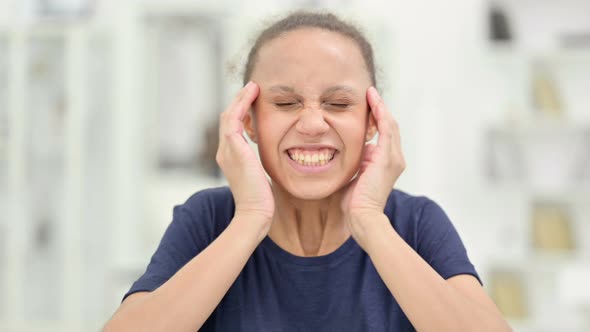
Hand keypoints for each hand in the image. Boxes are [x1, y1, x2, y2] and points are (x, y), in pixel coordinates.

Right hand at [216, 82, 274, 222]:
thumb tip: (270, 161)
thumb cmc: (261, 201)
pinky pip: (233, 119)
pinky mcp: (233, 148)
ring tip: (252, 87)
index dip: (240, 114)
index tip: (253, 104)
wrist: (255, 213)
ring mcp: (227, 150)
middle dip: (239, 103)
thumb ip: (259, 166)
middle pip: (227, 119)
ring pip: (229, 115)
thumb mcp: (260, 178)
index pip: (232, 129)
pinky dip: (241, 104)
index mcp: (230, 159)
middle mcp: (225, 152)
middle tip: (252, 90)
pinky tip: (252, 94)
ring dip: (240, 99)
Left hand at [342, 87, 405, 249]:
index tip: (366, 106)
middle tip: (368, 94)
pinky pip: (386, 129)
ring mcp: (393, 157)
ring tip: (370, 94)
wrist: (362, 217)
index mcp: (386, 163)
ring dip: (380, 107)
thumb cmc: (354, 203)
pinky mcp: (387, 157)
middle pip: (389, 126)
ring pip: (389, 124)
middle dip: (379, 109)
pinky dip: (380, 114)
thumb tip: (350, 153)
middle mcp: (394, 158)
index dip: (376, 119)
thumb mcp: (355, 176)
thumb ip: (356, 163)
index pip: (384, 134)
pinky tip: (373, 102)